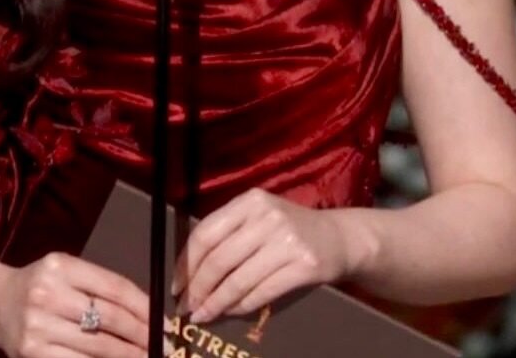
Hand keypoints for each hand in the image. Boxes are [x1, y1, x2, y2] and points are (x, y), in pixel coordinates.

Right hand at [0, 250, 161, 357]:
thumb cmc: (41, 286)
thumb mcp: (67, 272)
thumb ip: (100, 287)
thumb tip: (147, 313)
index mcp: (62, 266)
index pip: (114, 288)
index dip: (144, 307)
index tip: (164, 323)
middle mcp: (48, 294)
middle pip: (109, 319)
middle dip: (141, 336)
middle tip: (162, 347)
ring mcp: (38, 327)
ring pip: (97, 347)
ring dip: (127, 356)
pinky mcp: (32, 354)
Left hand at [171, 188, 352, 323]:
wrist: (339, 237)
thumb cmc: (290, 228)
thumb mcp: (259, 216)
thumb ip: (229, 233)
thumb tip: (190, 270)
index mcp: (250, 201)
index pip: (206, 233)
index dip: (187, 263)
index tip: (176, 285)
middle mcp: (267, 217)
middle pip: (219, 259)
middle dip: (198, 289)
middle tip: (186, 308)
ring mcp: (287, 240)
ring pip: (238, 280)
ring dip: (216, 303)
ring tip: (203, 315)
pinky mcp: (303, 265)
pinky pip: (261, 292)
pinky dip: (241, 307)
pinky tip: (230, 312)